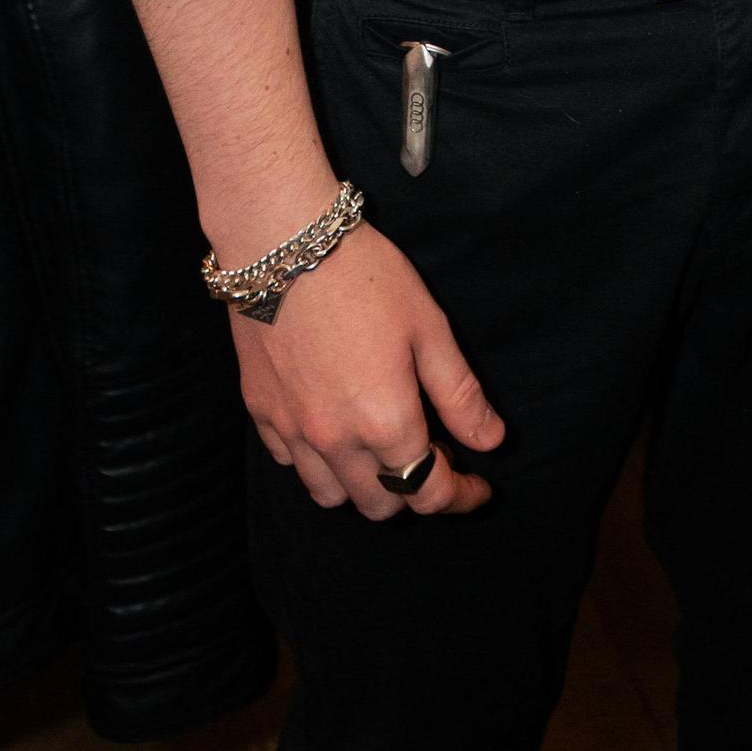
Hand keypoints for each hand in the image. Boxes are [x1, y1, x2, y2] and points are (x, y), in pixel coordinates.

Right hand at [233, 219, 504, 518]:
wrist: (283, 244)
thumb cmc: (365, 277)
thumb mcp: (429, 328)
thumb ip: (460, 394)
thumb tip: (490, 442)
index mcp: (385, 421)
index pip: (429, 492)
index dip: (461, 497)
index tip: (479, 488)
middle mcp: (335, 441)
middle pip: (380, 506)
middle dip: (414, 492)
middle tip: (432, 453)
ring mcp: (292, 430)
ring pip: (331, 496)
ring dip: (363, 488)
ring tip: (381, 449)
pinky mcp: (261, 413)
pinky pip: (292, 465)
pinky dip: (319, 463)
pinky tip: (334, 428)